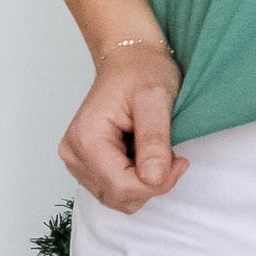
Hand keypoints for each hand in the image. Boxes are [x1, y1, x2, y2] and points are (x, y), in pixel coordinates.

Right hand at [59, 41, 189, 212]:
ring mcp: (77, 160)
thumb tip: (153, 178)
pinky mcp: (86, 164)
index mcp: (86, 138)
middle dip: (151, 183)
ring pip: (116, 197)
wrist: (129, 58)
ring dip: (144, 182)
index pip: (120, 186)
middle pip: (117, 196)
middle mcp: (74, 153)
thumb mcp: (155, 98)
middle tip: (171, 154)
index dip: (156, 183)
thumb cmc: (141, 70)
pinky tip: (143, 154)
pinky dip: (135, 179)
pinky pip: (113, 189)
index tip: (180, 161)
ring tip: (156, 149)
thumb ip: (154, 139)